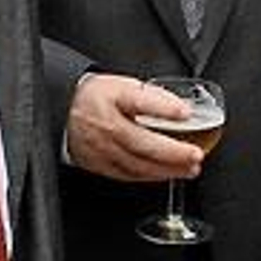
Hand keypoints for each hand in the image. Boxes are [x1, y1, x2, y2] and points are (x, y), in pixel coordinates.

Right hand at [67, 73, 205, 181]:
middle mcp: (106, 124)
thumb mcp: (125, 85)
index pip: (140, 101)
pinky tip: (166, 174)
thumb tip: (183, 111)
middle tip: (196, 155)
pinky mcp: (98, 164)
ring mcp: (101, 147)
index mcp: (114, 97)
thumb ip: (153, 97)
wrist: (65, 110)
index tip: (186, 113)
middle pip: (142, 142)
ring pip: (137, 164)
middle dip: (173, 152)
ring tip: (189, 169)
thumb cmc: (100, 96)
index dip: (164, 108)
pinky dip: (150, 176)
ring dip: (167, 169)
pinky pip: (128, 175)